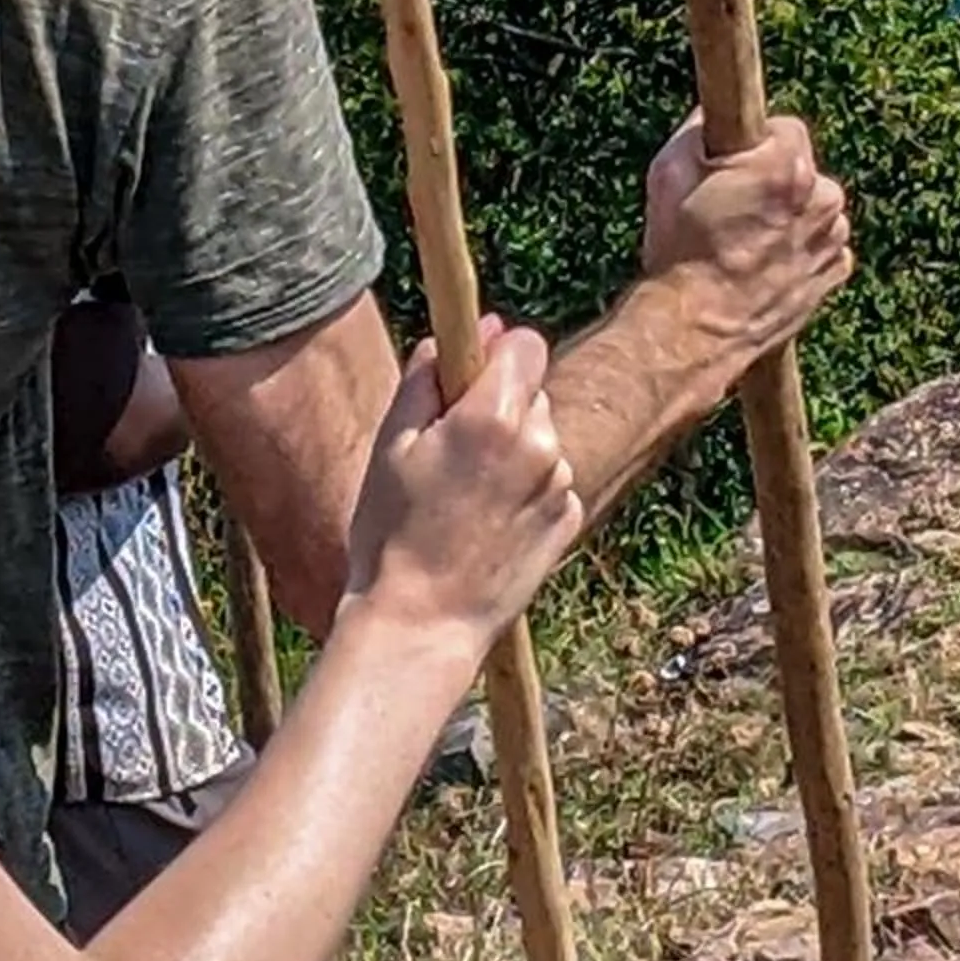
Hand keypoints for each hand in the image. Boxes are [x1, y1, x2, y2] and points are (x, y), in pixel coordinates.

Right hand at [341, 317, 585, 657]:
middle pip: (531, 391)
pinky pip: (549, 479)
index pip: (524, 343)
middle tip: (449, 448)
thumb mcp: (391, 445)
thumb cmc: (392, 533)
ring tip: (463, 495)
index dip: (492, 351)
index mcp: (494, 416)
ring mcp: (560, 485)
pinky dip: (524, 488)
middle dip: (497, 403)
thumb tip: (451, 338)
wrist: (422, 623)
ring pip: (541, 437)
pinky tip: (485, 521)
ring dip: (512, 448)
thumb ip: (425, 379)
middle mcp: (541, 445)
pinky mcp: (568, 520)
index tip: (465, 374)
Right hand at [638, 109, 853, 371]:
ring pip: (814, 209)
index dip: (753, 144)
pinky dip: (798, 251)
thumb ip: (699, 131)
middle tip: (730, 207)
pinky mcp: (833, 274)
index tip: (731, 163)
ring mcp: (832, 239)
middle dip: (772, 181)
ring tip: (742, 243)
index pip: (784, 128)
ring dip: (788, 218)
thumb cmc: (679, 250)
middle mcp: (823, 198)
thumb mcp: (669, 171)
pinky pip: (821, 246)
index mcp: (787, 166)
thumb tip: (714, 115)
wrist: (694, 330)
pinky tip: (761, 266)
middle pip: (802, 169)